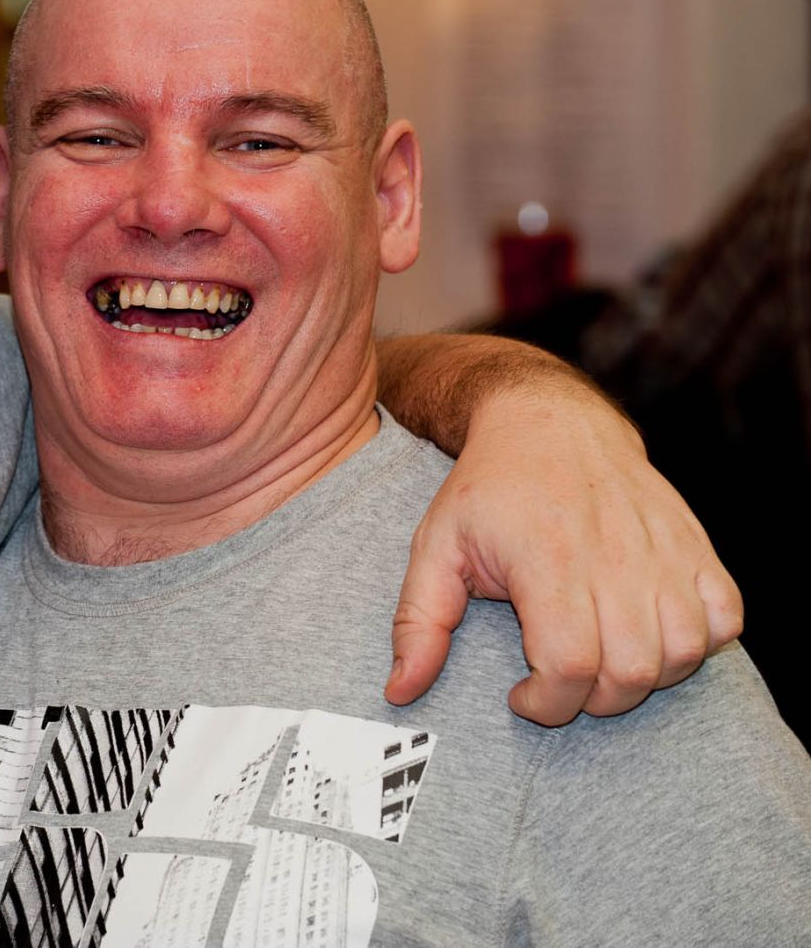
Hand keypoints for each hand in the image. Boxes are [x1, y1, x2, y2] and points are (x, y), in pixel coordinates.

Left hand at [386, 383, 741, 724]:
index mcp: (548, 561)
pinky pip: (725, 618)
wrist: (549, 422)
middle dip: (591, 701)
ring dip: (644, 679)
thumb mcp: (434, 548)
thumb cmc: (487, 490)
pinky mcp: (696, 545)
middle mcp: (615, 558)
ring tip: (601, 660)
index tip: (522, 695)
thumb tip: (400, 691)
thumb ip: (418, 624)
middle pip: (630, 673)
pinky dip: (699, 642)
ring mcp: (663, 551)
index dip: (547, 703)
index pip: (570, 667)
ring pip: (683, 655)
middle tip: (558, 679)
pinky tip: (651, 634)